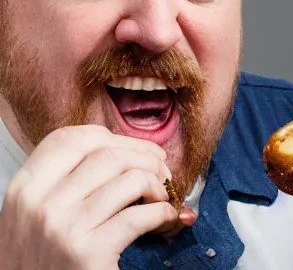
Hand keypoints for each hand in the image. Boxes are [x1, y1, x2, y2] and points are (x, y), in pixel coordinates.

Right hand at [0, 125, 179, 269]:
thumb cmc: (43, 260)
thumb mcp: (35, 217)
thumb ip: (63, 184)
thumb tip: (119, 151)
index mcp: (24, 190)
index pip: (69, 139)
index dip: (112, 138)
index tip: (137, 150)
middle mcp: (39, 205)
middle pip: (108, 154)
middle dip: (146, 158)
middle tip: (161, 172)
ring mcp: (64, 228)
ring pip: (131, 179)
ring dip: (159, 185)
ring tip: (161, 198)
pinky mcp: (90, 252)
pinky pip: (142, 216)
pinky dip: (163, 214)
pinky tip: (164, 221)